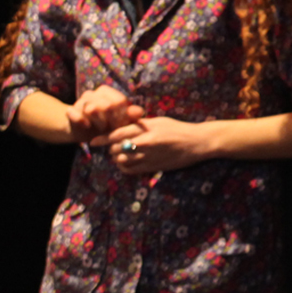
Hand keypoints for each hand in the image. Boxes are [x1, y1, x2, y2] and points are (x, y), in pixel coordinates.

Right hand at [65, 86, 146, 142]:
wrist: (80, 129)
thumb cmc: (103, 124)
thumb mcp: (118, 121)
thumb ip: (129, 116)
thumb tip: (140, 111)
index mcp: (105, 92)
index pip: (119, 101)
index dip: (122, 115)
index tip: (121, 124)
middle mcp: (93, 94)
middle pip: (107, 105)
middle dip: (110, 120)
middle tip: (110, 129)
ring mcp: (80, 102)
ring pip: (92, 109)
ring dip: (98, 123)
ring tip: (100, 130)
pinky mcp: (70, 111)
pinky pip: (75, 113)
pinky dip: (81, 120)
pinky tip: (86, 125)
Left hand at [93, 115, 208, 175]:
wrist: (197, 143)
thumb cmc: (178, 129)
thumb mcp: (159, 121)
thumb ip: (140, 124)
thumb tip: (123, 123)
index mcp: (146, 129)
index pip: (117, 134)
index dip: (103, 138)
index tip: (94, 141)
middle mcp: (145, 144)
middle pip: (116, 148)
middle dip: (111, 148)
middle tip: (112, 147)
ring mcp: (148, 157)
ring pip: (121, 160)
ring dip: (117, 158)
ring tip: (119, 155)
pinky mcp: (152, 167)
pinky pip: (130, 170)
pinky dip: (124, 167)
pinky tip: (125, 163)